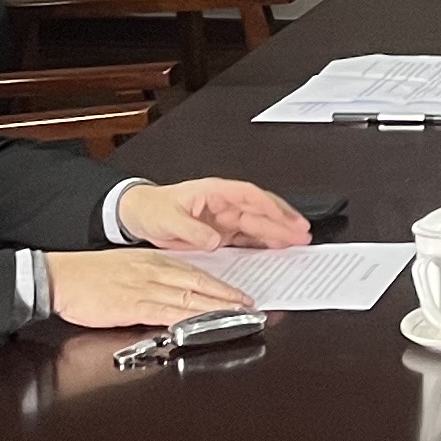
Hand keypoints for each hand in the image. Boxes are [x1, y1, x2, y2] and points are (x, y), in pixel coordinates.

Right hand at [45, 245, 250, 327]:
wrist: (62, 277)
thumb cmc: (91, 276)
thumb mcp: (129, 269)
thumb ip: (154, 278)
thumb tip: (176, 292)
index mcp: (155, 262)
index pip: (197, 273)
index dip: (221, 285)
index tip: (239, 294)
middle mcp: (154, 272)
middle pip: (199, 284)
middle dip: (227, 296)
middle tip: (250, 304)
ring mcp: (144, 288)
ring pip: (188, 297)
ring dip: (215, 307)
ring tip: (236, 314)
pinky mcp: (131, 305)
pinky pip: (164, 311)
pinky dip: (186, 317)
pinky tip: (200, 322)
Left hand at [116, 176, 310, 251]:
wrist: (138, 215)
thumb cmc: (152, 209)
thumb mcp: (169, 220)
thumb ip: (193, 230)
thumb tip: (215, 239)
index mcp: (214, 193)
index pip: (249, 196)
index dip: (270, 207)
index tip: (285, 219)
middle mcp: (223, 204)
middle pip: (260, 211)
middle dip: (283, 221)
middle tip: (302, 233)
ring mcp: (224, 218)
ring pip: (258, 223)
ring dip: (278, 231)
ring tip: (298, 239)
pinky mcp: (221, 232)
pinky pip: (247, 236)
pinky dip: (263, 242)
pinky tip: (276, 247)